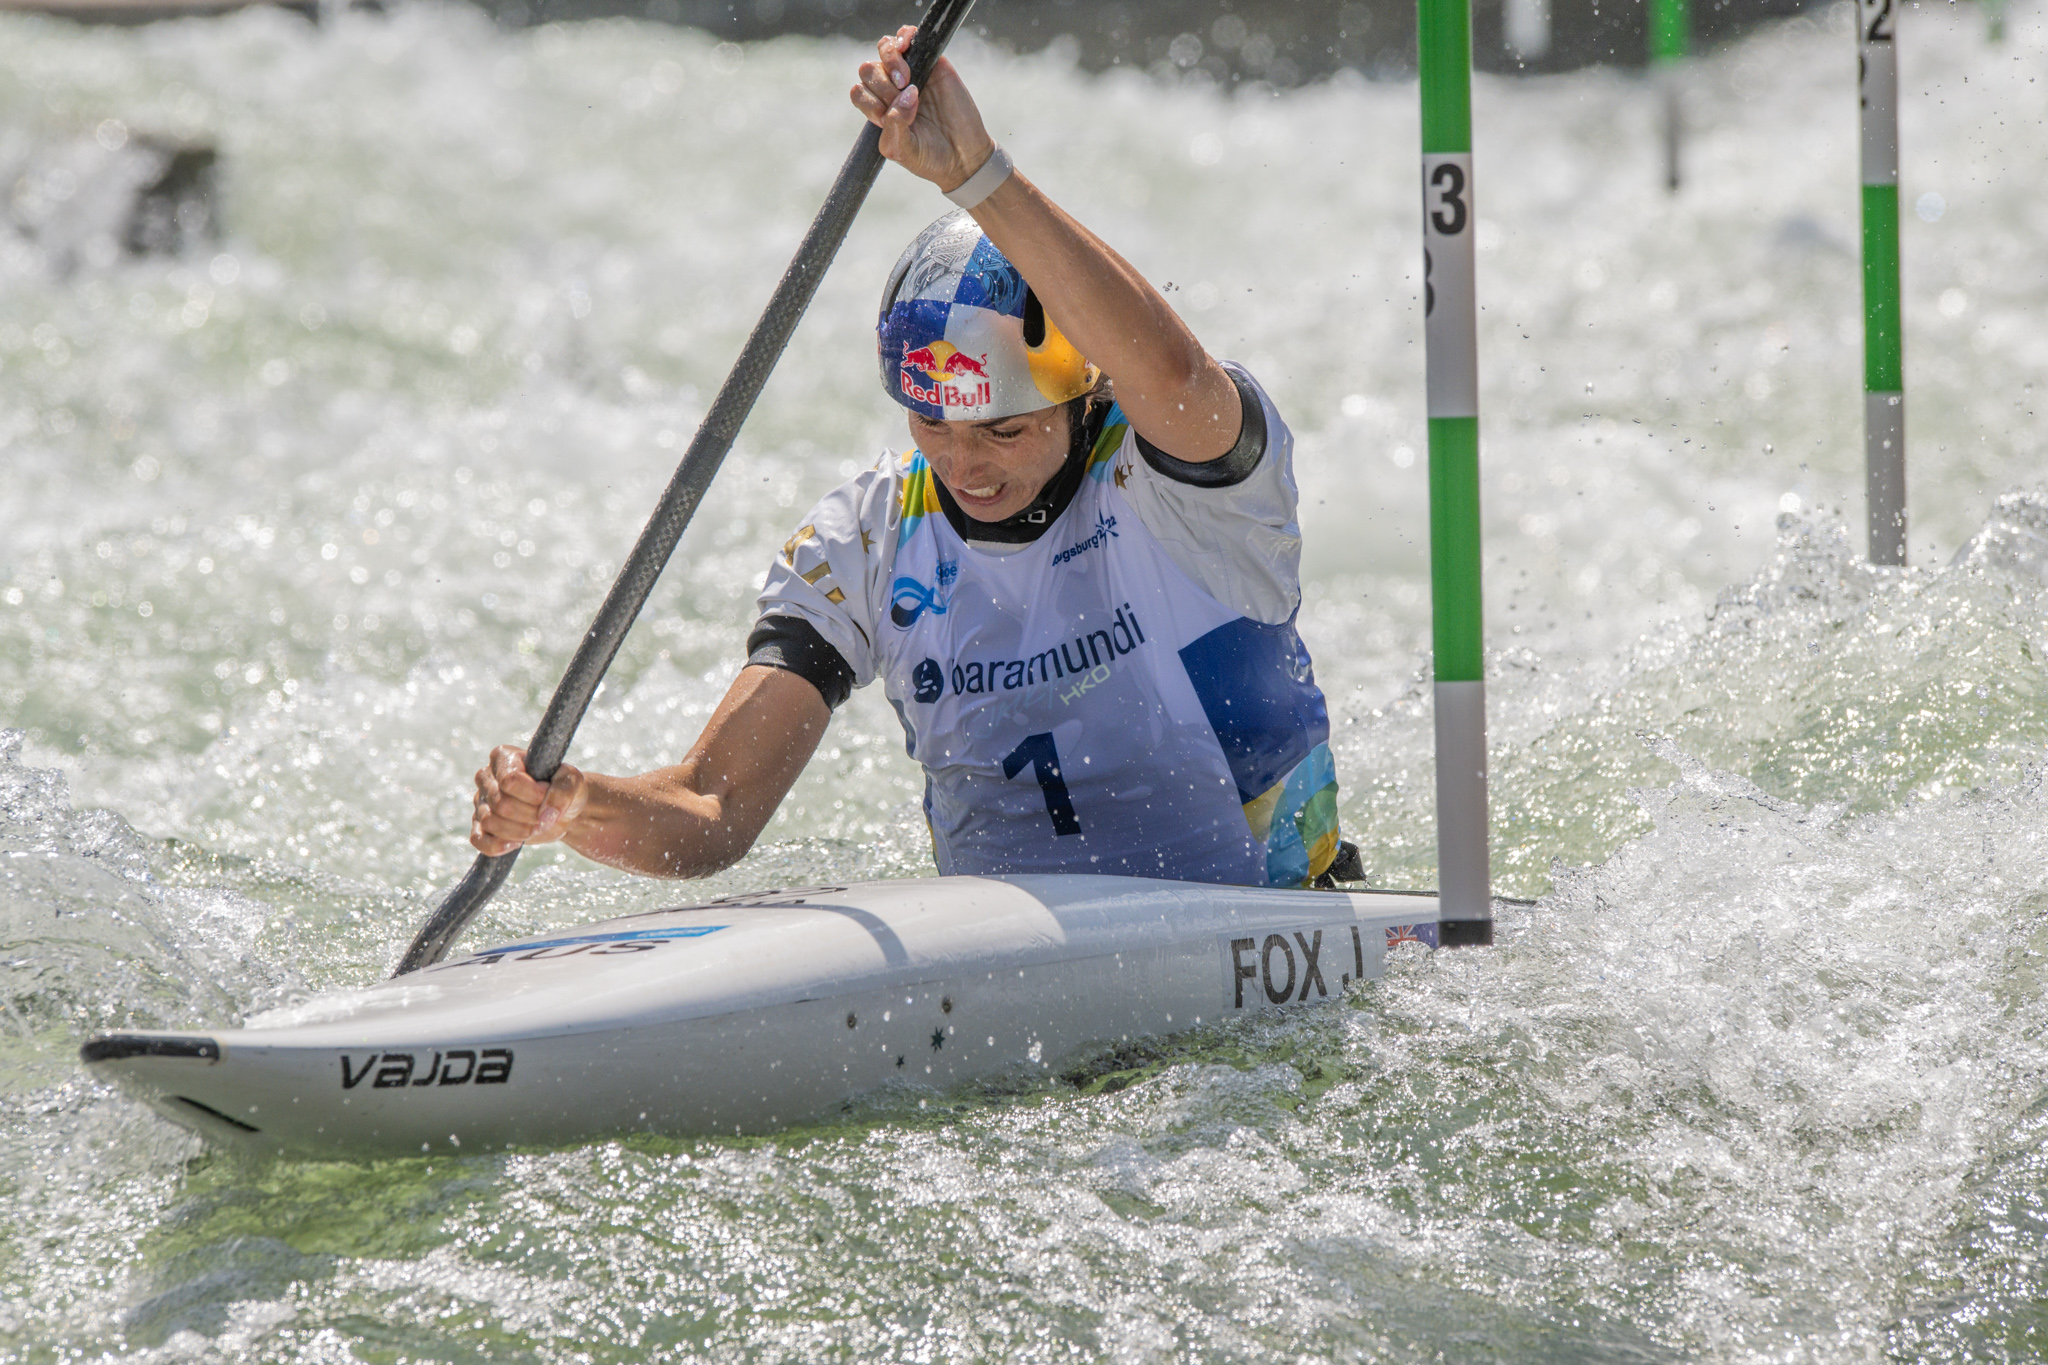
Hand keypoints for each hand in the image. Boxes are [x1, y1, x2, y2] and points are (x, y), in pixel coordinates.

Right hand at [471, 745, 587, 855]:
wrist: (562, 811)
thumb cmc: (563, 789)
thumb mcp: (571, 782)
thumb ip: (562, 792)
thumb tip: (546, 815)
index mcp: (503, 757)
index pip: (509, 780)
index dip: (532, 794)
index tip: (546, 795)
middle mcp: (486, 777)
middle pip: (501, 804)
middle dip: (529, 815)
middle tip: (545, 814)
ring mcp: (481, 802)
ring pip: (490, 822)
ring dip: (519, 831)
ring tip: (536, 826)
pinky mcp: (480, 825)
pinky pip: (479, 840)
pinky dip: (497, 846)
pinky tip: (517, 843)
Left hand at [850, 25, 995, 192]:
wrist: (965, 156)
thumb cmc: (931, 158)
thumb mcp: (904, 152)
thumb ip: (894, 128)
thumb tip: (903, 97)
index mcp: (880, 111)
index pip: (859, 93)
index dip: (870, 101)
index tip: (890, 116)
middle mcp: (892, 91)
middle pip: (869, 70)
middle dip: (882, 84)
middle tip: (906, 99)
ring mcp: (912, 74)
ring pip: (884, 49)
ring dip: (890, 60)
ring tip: (908, 80)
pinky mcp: (932, 62)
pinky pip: (908, 37)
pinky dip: (904, 37)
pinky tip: (907, 48)